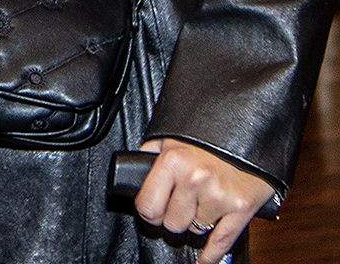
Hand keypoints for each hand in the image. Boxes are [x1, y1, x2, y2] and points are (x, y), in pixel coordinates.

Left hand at [134, 138, 273, 261]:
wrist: (249, 131)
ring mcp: (220, 196)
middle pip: (172, 223)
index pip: (148, 206)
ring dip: (194, 225)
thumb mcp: (170, 137)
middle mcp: (195, 179)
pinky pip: (222, 242)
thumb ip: (150, 155)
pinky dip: (211, 254)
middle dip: (172, 219)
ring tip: (198, 210)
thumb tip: (133, 172)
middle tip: (177, 209)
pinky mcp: (242, 208)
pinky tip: (204, 259)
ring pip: (195, 231)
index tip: (152, 212)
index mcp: (172, 161)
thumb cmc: (206, 134)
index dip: (148, 213)